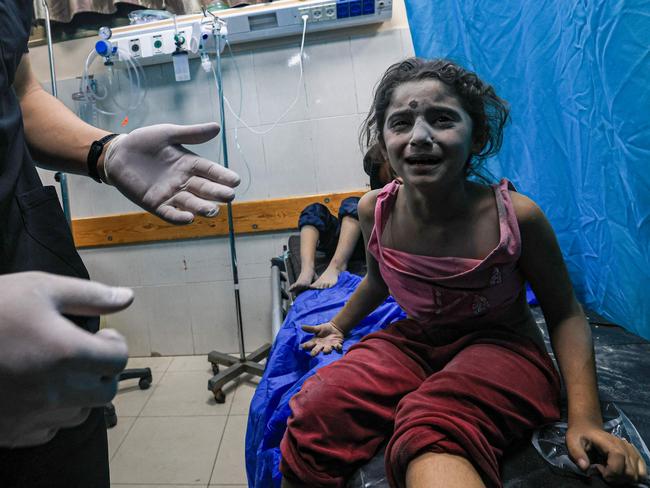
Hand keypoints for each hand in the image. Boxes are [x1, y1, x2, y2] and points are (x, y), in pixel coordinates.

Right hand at [0, 272, 132, 447]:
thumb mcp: (40, 288)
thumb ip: (90, 295)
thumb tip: (127, 297)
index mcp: (66, 353)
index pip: (118, 359)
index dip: (114, 344)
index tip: (101, 335)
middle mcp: (54, 391)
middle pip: (105, 390)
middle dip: (103, 371)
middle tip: (84, 353)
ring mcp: (31, 416)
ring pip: (81, 413)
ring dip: (81, 393)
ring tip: (59, 371)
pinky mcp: (11, 432)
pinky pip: (49, 430)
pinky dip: (52, 413)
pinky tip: (35, 391)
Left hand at [102, 123, 240, 223]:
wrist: (118, 153)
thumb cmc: (144, 142)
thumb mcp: (168, 133)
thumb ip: (191, 134)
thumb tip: (217, 127)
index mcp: (190, 164)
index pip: (210, 171)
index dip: (223, 176)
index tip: (236, 180)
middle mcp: (184, 181)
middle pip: (204, 189)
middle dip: (217, 194)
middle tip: (230, 197)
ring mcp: (170, 194)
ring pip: (190, 203)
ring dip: (202, 208)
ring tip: (213, 211)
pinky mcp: (155, 204)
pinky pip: (169, 213)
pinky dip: (179, 217)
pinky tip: (189, 218)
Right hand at [300, 322, 344, 356]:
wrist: (335, 328)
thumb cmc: (325, 329)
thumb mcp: (317, 328)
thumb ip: (310, 329)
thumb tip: (301, 326)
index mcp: (316, 341)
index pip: (309, 344)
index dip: (305, 346)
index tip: (302, 347)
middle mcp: (322, 346)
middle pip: (317, 350)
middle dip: (315, 352)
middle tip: (312, 354)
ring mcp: (329, 346)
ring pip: (327, 350)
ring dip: (327, 350)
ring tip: (325, 351)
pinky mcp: (337, 345)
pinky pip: (337, 347)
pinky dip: (338, 347)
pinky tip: (338, 346)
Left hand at [566, 420, 647, 484]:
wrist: (587, 426)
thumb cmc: (579, 434)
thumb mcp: (572, 441)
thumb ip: (577, 454)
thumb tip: (585, 467)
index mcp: (609, 443)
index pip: (619, 460)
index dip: (610, 471)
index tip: (598, 469)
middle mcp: (624, 446)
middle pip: (630, 471)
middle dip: (616, 478)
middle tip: (603, 472)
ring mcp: (630, 450)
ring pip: (637, 473)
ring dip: (624, 478)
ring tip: (611, 472)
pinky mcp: (634, 454)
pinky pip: (642, 469)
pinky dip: (634, 475)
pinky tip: (621, 471)